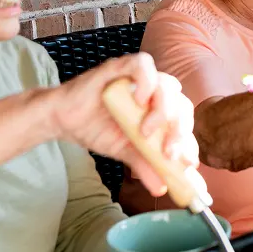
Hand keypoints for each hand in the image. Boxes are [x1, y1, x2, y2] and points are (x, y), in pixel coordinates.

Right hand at [46, 53, 199, 196]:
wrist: (62, 120)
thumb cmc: (96, 130)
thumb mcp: (124, 151)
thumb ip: (144, 164)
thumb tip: (162, 187)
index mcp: (159, 110)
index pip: (184, 122)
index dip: (190, 141)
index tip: (188, 163)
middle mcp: (154, 91)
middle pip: (181, 103)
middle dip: (179, 130)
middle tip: (167, 152)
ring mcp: (138, 77)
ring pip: (167, 85)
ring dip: (162, 111)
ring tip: (145, 132)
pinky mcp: (120, 67)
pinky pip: (142, 64)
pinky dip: (147, 81)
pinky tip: (139, 100)